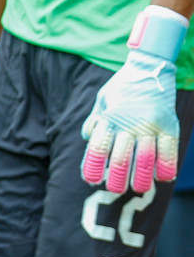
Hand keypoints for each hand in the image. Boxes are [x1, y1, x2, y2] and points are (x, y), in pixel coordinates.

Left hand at [82, 6, 187, 193]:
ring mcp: (151, 126)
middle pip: (121, 158)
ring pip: (145, 159)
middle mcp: (130, 123)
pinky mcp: (169, 126)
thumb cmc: (122, 87)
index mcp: (110, 117)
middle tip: (114, 189)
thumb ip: (95, 121)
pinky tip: (163, 177)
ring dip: (142, 177)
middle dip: (116, 177)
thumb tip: (87, 139)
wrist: (149, 67)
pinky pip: (169, 152)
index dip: (93, 166)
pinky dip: (166, 167)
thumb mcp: (102, 100)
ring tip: (138, 188)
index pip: (98, 147)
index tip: (91, 180)